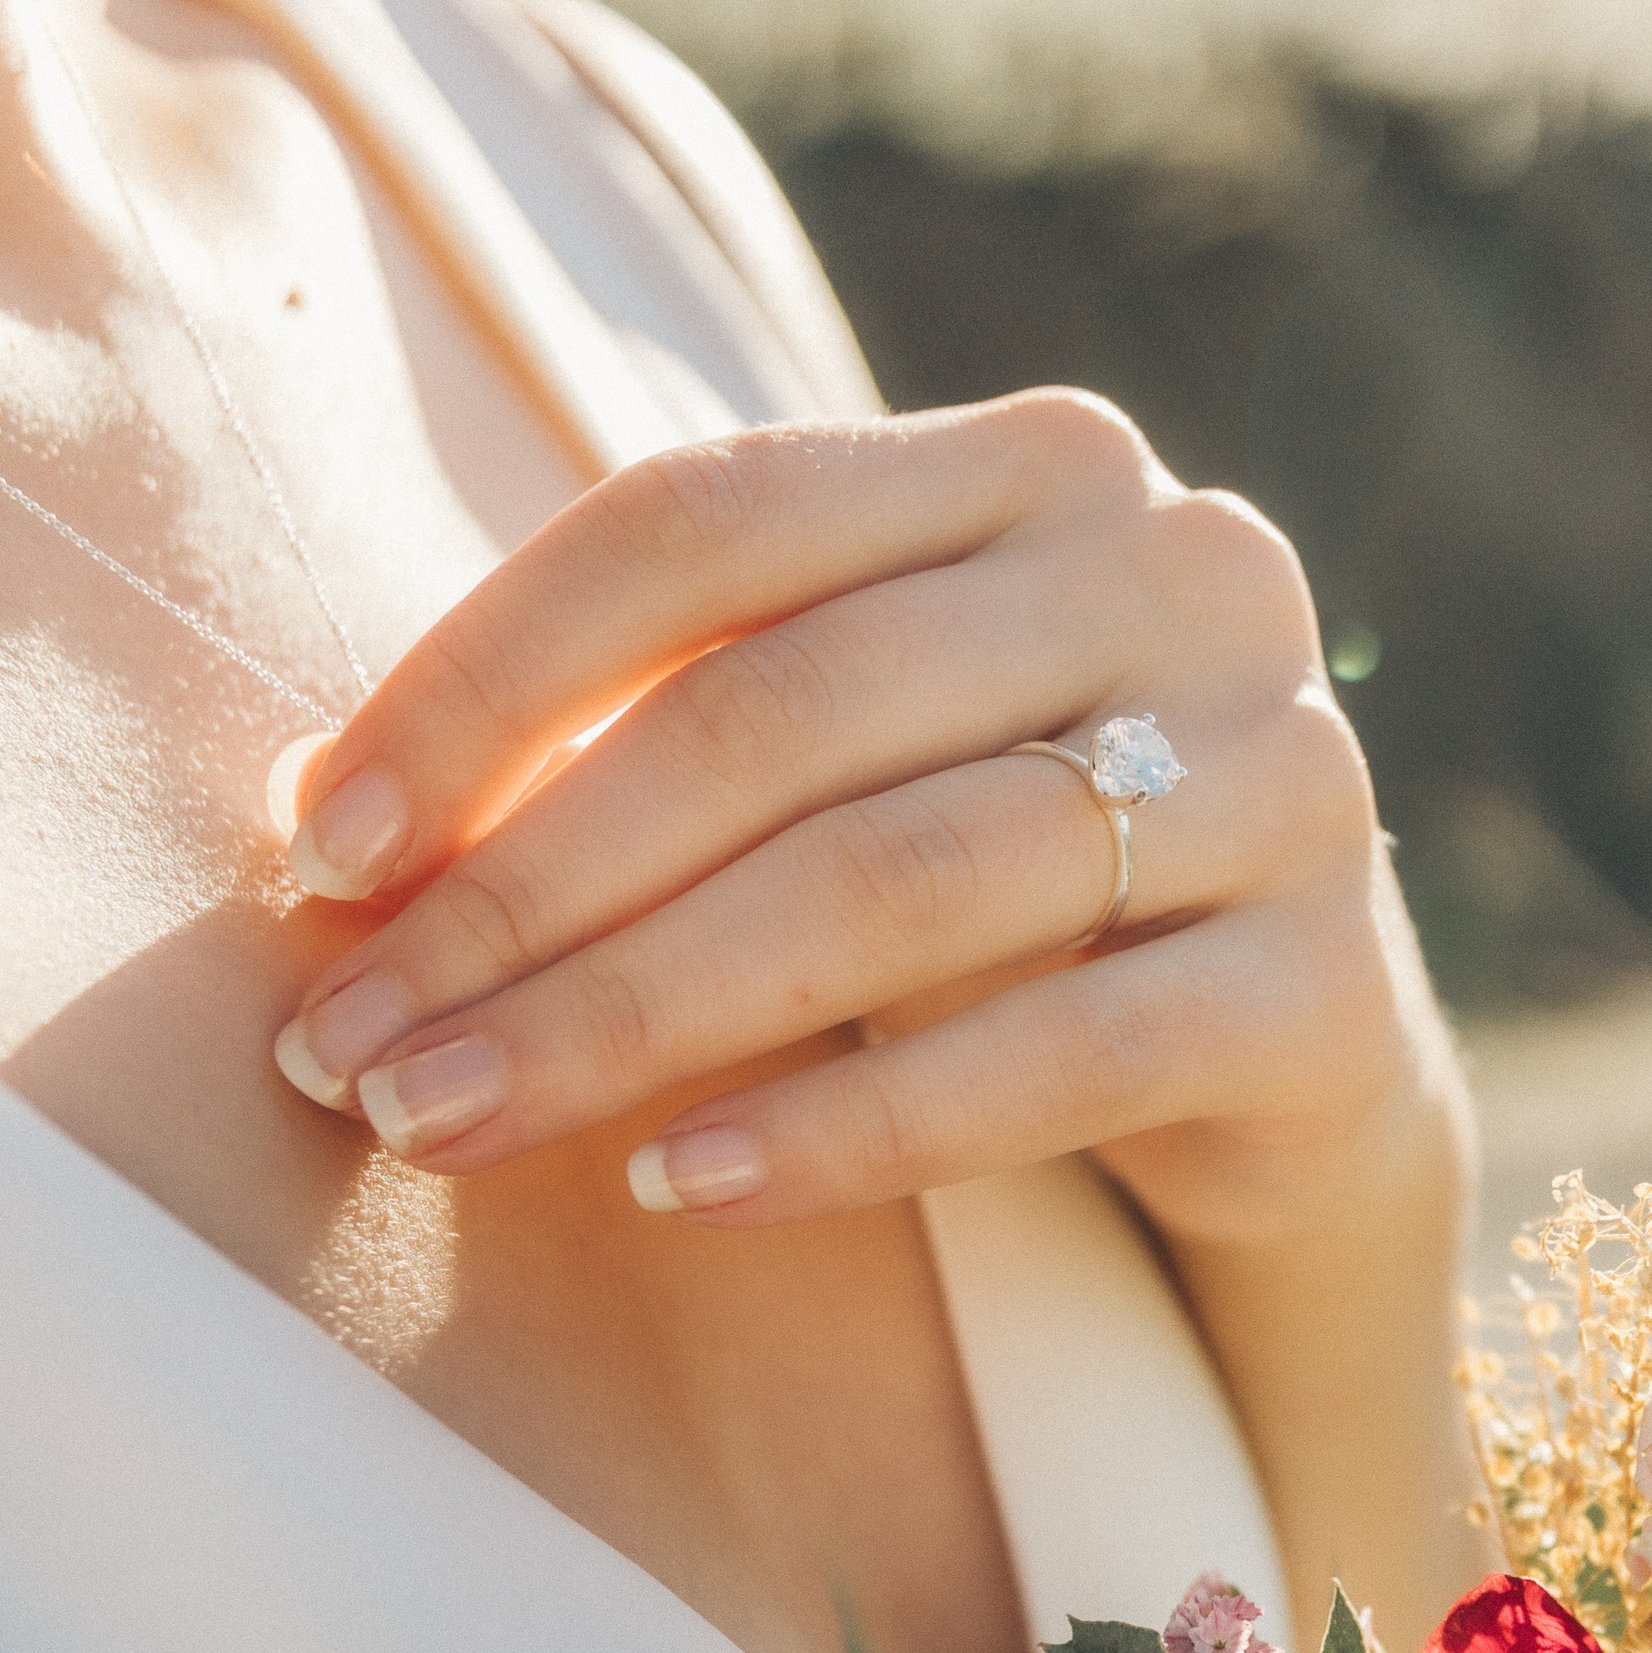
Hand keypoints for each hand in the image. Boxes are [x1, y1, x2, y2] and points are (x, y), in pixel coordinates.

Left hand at [270, 391, 1458, 1252]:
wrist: (1285, 1056)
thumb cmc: (999, 885)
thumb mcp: (839, 759)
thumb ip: (648, 730)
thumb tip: (320, 822)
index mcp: (1036, 464)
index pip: (708, 518)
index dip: (485, 677)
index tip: (317, 849)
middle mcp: (1187, 571)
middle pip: (784, 713)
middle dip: (528, 889)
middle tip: (353, 1044)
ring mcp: (1291, 772)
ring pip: (901, 881)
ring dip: (637, 1015)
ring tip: (456, 1121)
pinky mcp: (1335, 985)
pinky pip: (1055, 1055)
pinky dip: (845, 1129)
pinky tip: (680, 1188)